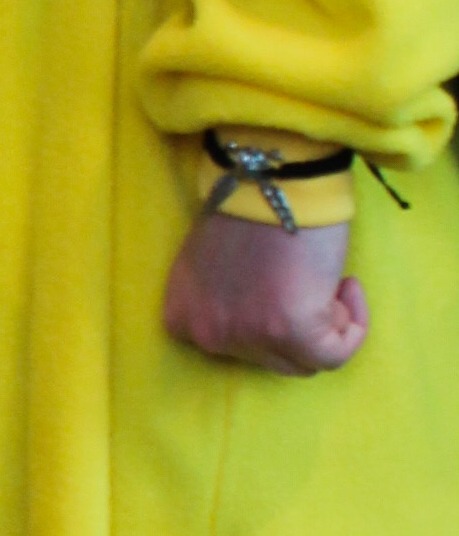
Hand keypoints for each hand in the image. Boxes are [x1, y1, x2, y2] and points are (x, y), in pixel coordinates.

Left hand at [163, 207, 368, 374]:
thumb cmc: (246, 204)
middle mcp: (208, 335)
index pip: (233, 346)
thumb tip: (263, 313)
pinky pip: (334, 354)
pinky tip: (347, 285)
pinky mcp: (291, 331)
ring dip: (325, 323)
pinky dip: (353, 325)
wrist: (271, 173)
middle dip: (296, 325)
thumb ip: (224, 296)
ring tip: (328, 280)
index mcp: (182, 317)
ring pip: (303, 361)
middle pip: (268, 358)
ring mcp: (248, 337)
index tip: (282, 285)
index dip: (268, 321)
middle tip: (308, 282)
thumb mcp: (211, 261)